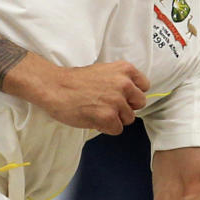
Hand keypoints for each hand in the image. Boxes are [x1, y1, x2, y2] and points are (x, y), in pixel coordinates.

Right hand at [27, 58, 149, 133]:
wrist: (54, 87)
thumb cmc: (75, 81)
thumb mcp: (103, 71)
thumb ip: (119, 80)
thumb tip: (131, 95)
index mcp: (125, 70)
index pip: (144, 86)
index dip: (133, 94)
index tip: (122, 96)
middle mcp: (125, 84)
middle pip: (140, 104)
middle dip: (126, 107)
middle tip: (108, 105)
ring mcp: (117, 101)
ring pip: (128, 119)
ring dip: (115, 118)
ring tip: (97, 111)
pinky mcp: (108, 117)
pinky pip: (117, 129)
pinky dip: (106, 128)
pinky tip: (93, 118)